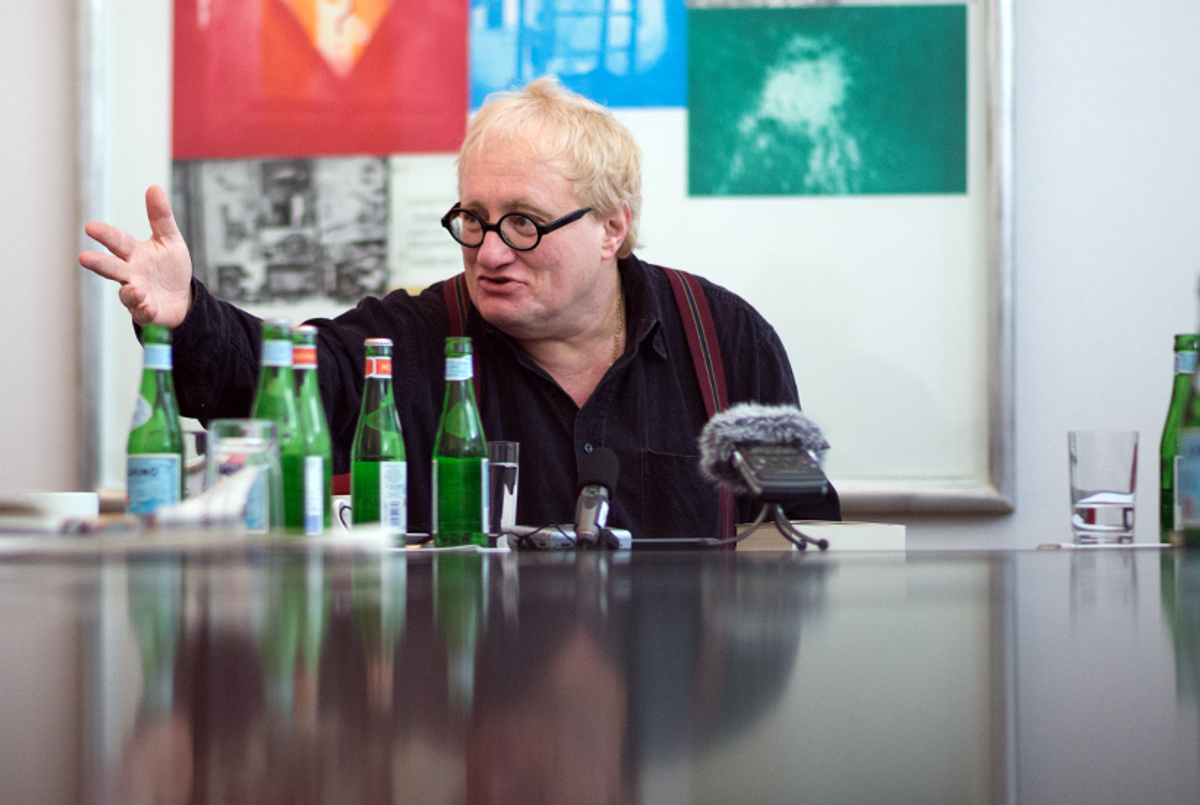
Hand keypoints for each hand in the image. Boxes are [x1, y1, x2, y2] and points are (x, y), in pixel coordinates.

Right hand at [80, 185, 194, 327]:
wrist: (182, 298)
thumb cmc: (170, 268)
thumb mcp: (170, 240)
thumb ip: (161, 217)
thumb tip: (154, 187)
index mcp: (135, 254)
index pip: (117, 241)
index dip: (105, 234)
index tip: (91, 227)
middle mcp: (131, 274)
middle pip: (112, 268)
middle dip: (99, 263)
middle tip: (84, 258)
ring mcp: (137, 294)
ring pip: (127, 294)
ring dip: (130, 292)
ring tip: (136, 290)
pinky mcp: (147, 312)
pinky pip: (144, 313)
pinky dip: (146, 311)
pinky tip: (150, 307)